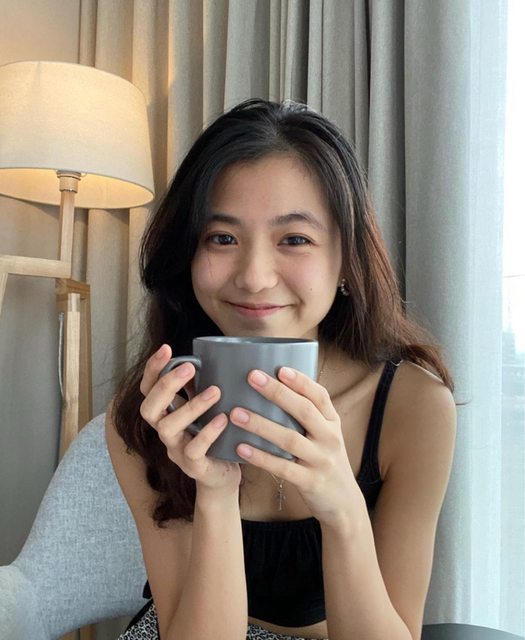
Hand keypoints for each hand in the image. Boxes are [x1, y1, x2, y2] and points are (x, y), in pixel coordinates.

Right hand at [139, 344, 241, 492]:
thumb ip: (200, 388)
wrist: (223, 476)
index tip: (166, 348)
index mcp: (167, 414)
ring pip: (168, 428)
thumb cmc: (214, 437)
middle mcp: (165, 431)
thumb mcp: (205, 409)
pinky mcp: (193, 467)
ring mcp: (176, 450)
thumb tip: (206, 356)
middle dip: (166, 385)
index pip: (148, 389)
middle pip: (149, 408)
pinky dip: (207, 433)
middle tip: (189, 366)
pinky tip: (223, 419)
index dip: (153, 369)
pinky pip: (193, 450)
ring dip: (191, 406)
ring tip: (215, 391)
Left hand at [231, 367, 358, 523]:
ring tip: (236, 413)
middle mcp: (330, 438)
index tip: (280, 368)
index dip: (301, 381)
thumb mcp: (326, 435)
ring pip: (289, 439)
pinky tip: (241, 447)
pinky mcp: (310, 482)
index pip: (320, 396)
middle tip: (252, 377)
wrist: (343, 502)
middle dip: (277, 392)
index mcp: (333, 422)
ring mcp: (321, 461)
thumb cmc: (325, 460)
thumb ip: (310, 415)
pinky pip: (282, 468)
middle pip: (304, 411)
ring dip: (261, 424)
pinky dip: (261, 457)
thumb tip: (278, 385)